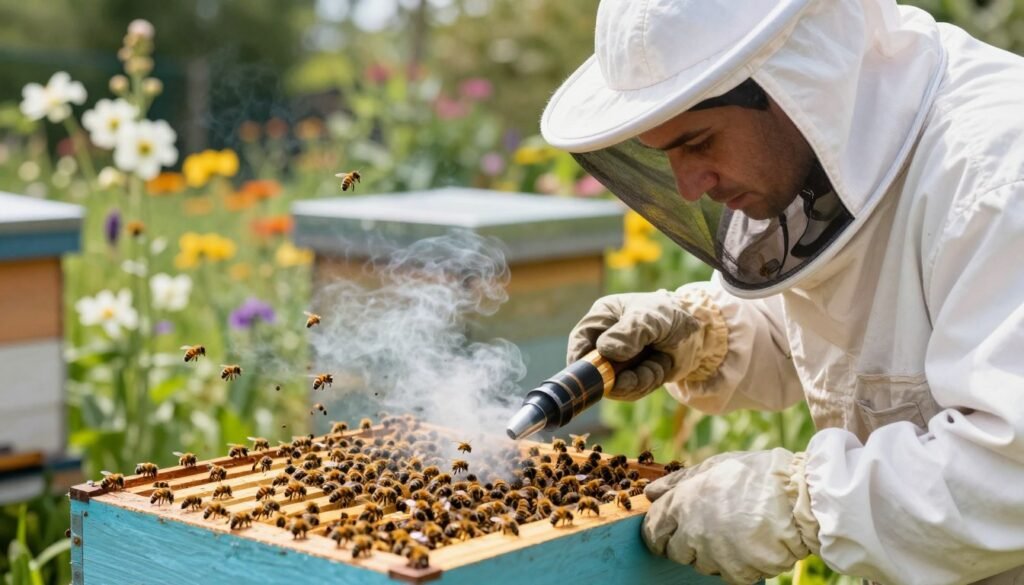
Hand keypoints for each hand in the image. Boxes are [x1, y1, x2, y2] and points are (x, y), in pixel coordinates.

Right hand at [567, 289, 703, 399]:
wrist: (699, 332)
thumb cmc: (670, 315)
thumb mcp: (651, 317)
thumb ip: (629, 331)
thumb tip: (605, 350)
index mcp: (603, 319)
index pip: (580, 342)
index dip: (583, 361)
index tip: (596, 374)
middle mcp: (605, 341)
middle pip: (594, 370)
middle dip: (617, 377)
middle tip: (636, 373)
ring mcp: (617, 362)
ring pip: (614, 386)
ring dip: (639, 380)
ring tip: (658, 362)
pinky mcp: (631, 376)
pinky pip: (631, 391)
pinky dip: (648, 382)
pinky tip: (660, 366)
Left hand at [642, 449, 819, 584]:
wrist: (800, 499)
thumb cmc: (757, 476)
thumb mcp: (713, 466)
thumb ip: (678, 481)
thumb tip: (650, 492)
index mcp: (683, 505)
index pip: (652, 531)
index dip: (658, 530)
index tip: (667, 528)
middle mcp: (693, 533)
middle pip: (674, 551)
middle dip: (684, 542)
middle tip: (706, 527)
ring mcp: (715, 556)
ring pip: (702, 564)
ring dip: (711, 553)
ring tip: (735, 531)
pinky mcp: (738, 573)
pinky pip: (729, 574)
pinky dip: (737, 564)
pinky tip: (751, 544)